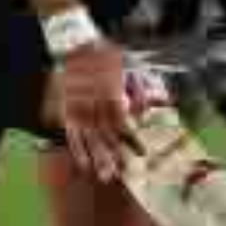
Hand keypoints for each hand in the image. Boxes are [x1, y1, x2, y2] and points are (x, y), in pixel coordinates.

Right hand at [56, 40, 141, 181]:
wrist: (78, 47)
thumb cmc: (105, 57)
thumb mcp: (126, 67)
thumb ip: (138, 86)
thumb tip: (157, 98)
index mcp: (112, 97)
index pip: (124, 124)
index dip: (133, 140)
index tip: (143, 154)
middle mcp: (97, 108)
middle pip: (107, 137)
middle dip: (115, 157)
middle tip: (122, 175)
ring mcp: (81, 112)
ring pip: (91, 141)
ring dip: (98, 159)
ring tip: (105, 177)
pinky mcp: (69, 113)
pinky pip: (72, 136)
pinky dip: (78, 151)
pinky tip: (84, 166)